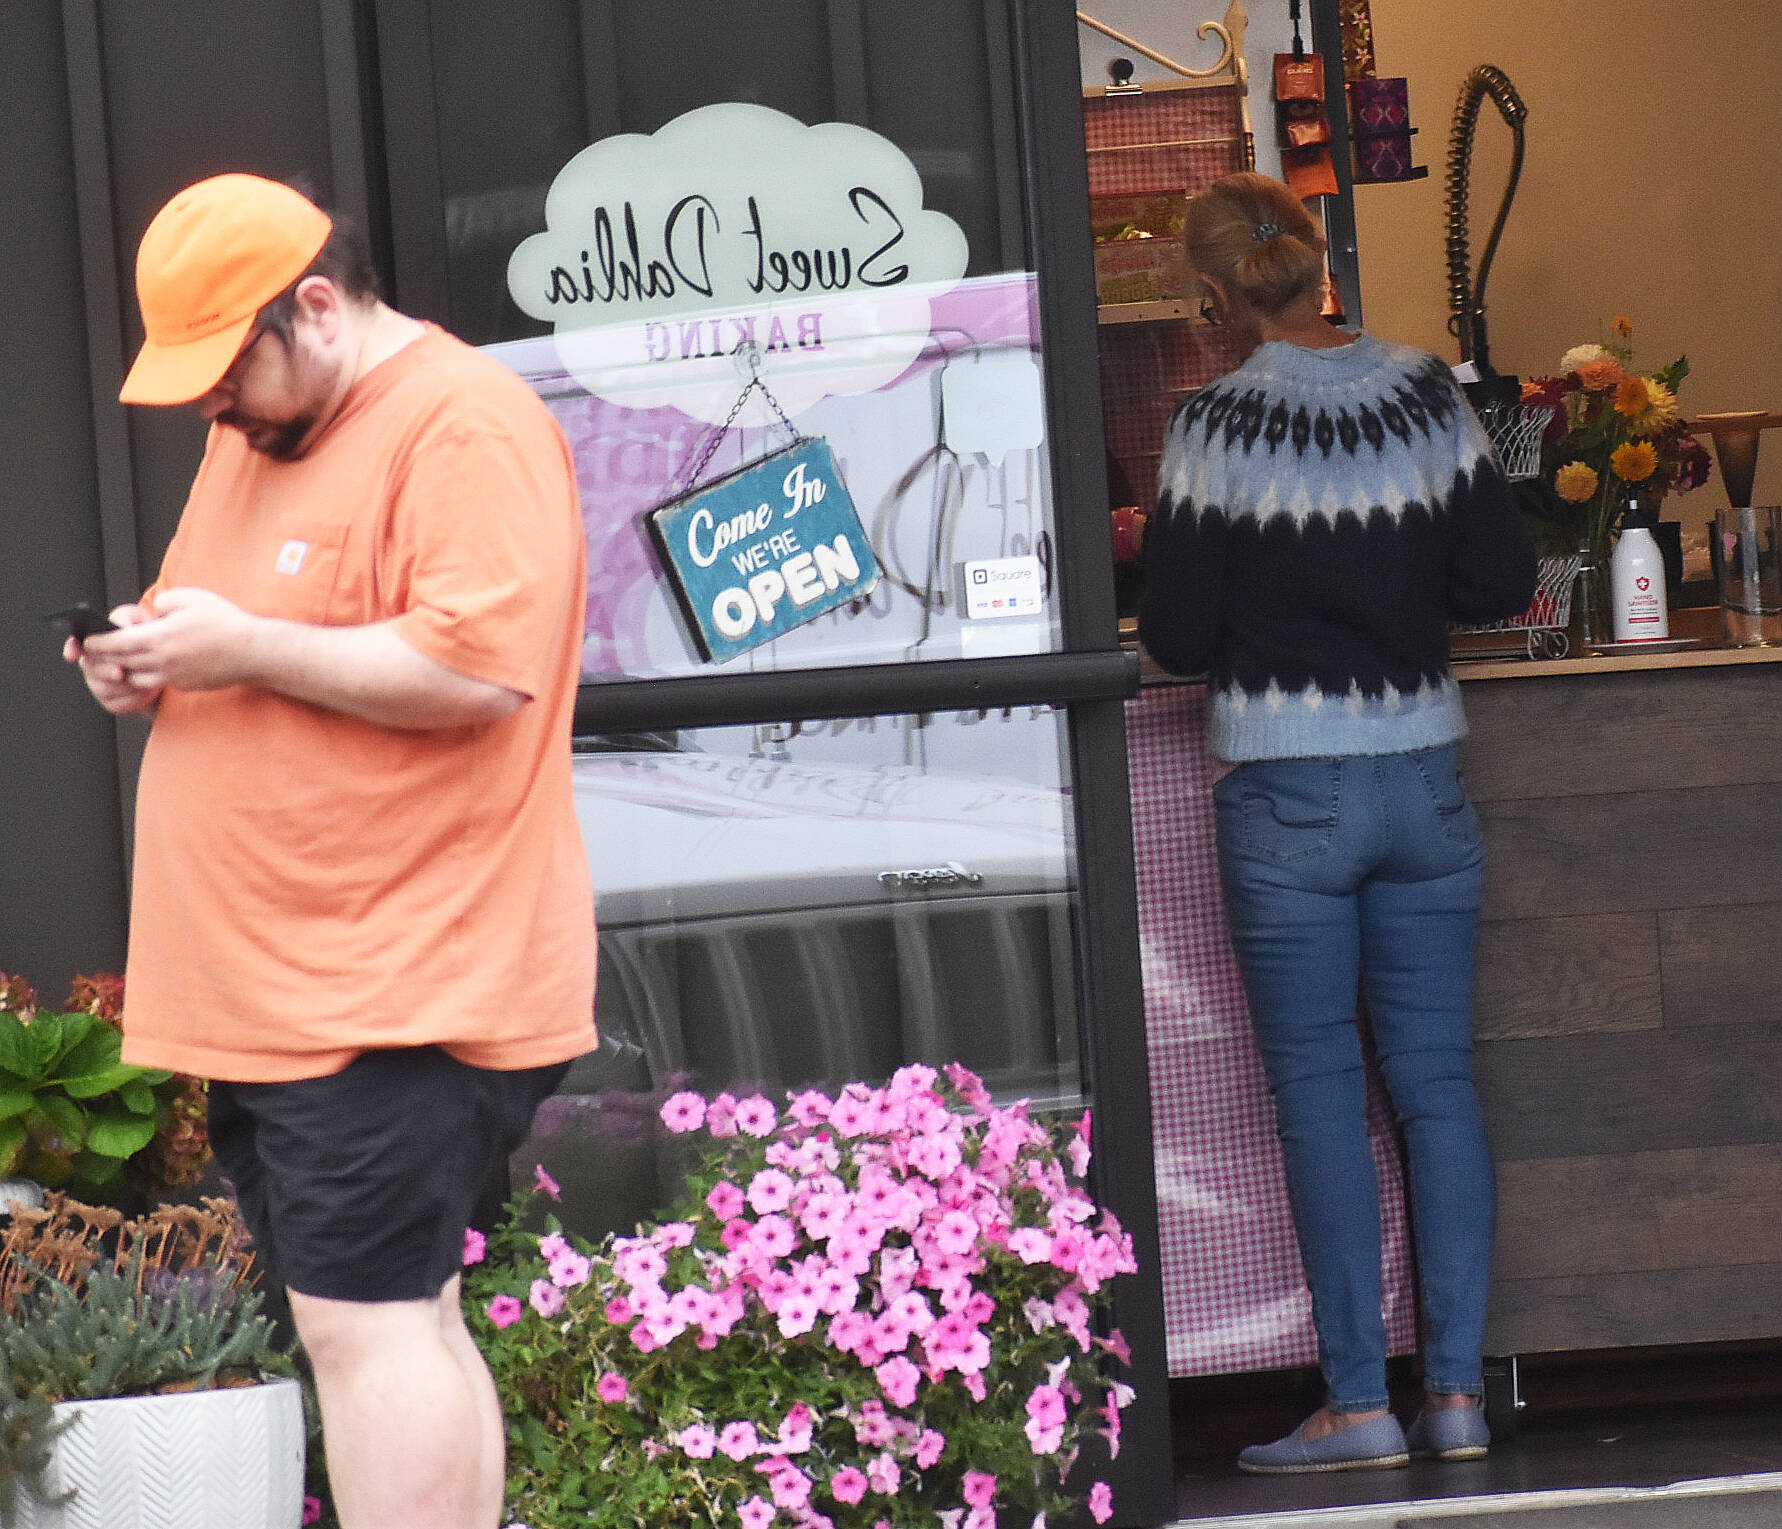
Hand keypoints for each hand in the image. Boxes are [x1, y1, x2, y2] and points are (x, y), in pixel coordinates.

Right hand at [69, 603, 162, 713]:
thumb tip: (121, 625)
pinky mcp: (111, 701)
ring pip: (104, 688)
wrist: (163, 667)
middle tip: (120, 672)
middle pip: (91, 668)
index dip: (71, 648)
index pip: (75, 643)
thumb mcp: (138, 621)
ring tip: (144, 679)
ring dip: (125, 685)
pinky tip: (145, 690)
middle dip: (105, 670)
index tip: (73, 654)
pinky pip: (117, 703)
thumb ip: (126, 618)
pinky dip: (133, 698)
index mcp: (95, 643)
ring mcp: (99, 683)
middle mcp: (92, 663)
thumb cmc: (146, 640)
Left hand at [82, 587, 262, 696]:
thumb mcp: (190, 598)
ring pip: (136, 677)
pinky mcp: (185, 685)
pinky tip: (154, 666)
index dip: (98, 642)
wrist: (253, 652)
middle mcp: (162, 661)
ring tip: (124, 660)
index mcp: (159, 638)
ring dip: (126, 669)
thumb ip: (162, 602)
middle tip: (97, 653)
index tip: (88, 640)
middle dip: (105, 657)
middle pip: (121, 662)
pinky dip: (149, 675)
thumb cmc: (225, 623)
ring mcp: (173, 676)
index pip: (116, 642)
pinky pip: (158, 682)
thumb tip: (152, 613)